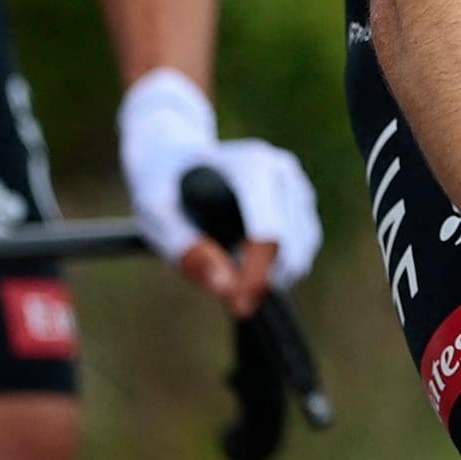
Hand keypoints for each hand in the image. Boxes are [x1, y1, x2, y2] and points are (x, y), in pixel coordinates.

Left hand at [116, 67, 323, 314]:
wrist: (174, 154)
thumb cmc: (162, 182)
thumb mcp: (156, 214)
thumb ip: (187, 250)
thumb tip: (226, 288)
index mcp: (251, 166)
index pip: (268, 233)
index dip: (256, 276)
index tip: (237, 305)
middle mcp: (282, 170)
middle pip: (291, 244)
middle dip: (266, 279)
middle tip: (235, 302)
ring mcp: (296, 182)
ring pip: (303, 247)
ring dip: (276, 272)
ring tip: (235, 274)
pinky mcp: (301, 197)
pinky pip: (304, 243)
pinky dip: (283, 263)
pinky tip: (250, 263)